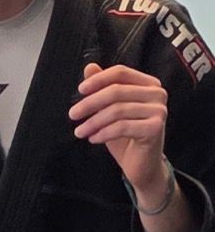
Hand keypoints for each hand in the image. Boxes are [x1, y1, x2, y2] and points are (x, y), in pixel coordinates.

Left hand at [71, 63, 168, 201]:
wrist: (141, 164)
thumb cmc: (125, 136)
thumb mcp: (109, 110)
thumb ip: (102, 89)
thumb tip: (89, 67)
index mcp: (148, 84)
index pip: (120, 73)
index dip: (98, 79)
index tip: (79, 90)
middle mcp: (157, 93)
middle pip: (117, 91)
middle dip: (90, 103)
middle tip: (72, 114)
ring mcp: (158, 110)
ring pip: (117, 110)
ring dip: (93, 122)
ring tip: (79, 132)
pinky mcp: (155, 127)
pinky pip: (122, 127)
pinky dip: (103, 133)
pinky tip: (93, 139)